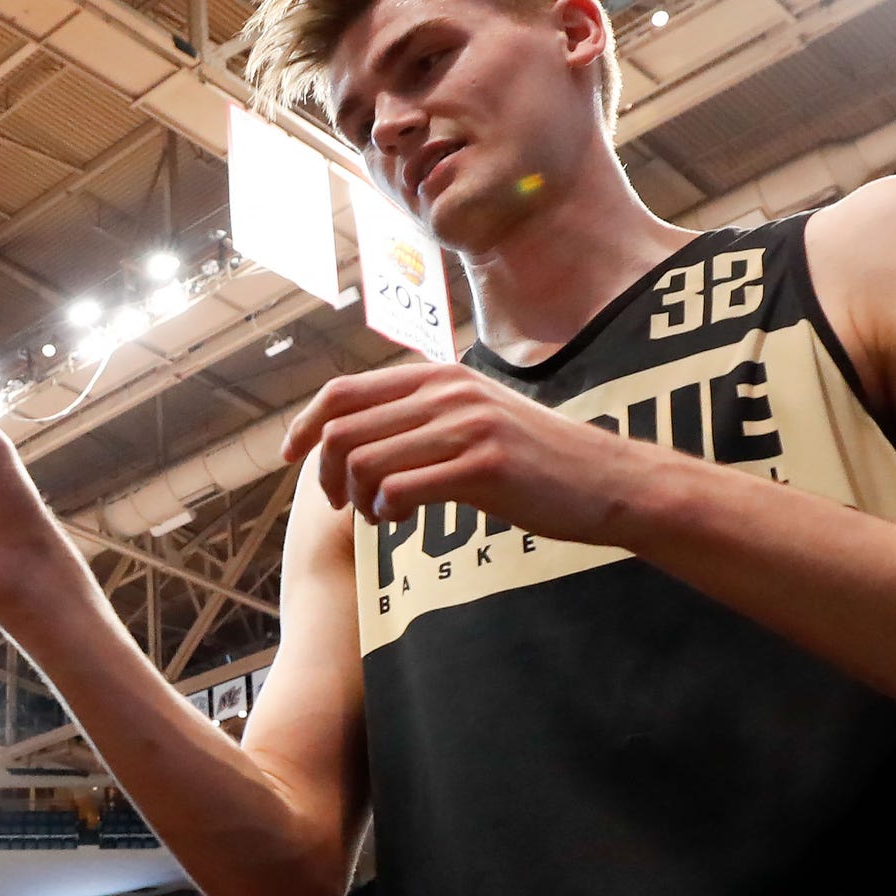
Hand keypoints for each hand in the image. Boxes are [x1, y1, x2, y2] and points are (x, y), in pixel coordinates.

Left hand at [279, 360, 669, 540]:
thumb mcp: (476, 414)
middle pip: (342, 429)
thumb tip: (358, 432)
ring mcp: (466, 426)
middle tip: (341, 504)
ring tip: (380, 516)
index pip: (341, 391)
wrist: (606, 480)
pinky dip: (386, 511)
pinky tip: (402, 520)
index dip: (303, 426)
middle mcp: (447, 392)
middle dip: (325, 473)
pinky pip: (400, 489)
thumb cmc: (535, 458)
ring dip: (357, 498)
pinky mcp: (484, 467)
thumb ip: (422, 412)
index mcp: (437, 375)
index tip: (289, 458)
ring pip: (365, 461)